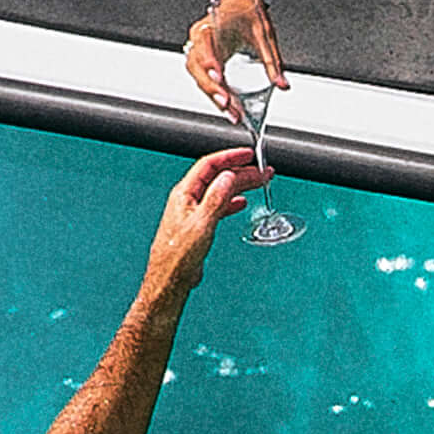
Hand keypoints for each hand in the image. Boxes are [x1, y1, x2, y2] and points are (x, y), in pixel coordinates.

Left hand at [150, 144, 260, 276]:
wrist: (171, 278)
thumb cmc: (178, 255)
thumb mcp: (202, 223)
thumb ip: (216, 198)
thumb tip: (228, 176)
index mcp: (185, 193)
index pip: (209, 164)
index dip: (230, 157)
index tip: (248, 155)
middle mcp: (188, 199)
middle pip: (218, 177)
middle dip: (241, 171)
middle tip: (262, 171)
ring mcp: (193, 211)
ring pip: (220, 190)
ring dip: (240, 185)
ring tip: (259, 182)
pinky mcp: (199, 225)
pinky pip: (218, 206)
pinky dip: (232, 202)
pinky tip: (241, 203)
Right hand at [184, 0, 280, 113]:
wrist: (239, 2)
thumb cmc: (248, 13)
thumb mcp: (264, 35)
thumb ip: (272, 61)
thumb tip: (283, 84)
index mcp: (212, 25)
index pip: (205, 44)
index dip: (209, 62)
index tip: (220, 78)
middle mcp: (200, 38)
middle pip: (198, 67)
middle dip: (213, 89)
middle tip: (229, 105)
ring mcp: (198, 50)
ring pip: (199, 77)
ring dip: (214, 97)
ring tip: (232, 113)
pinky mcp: (202, 60)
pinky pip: (203, 80)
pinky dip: (215, 94)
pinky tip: (228, 107)